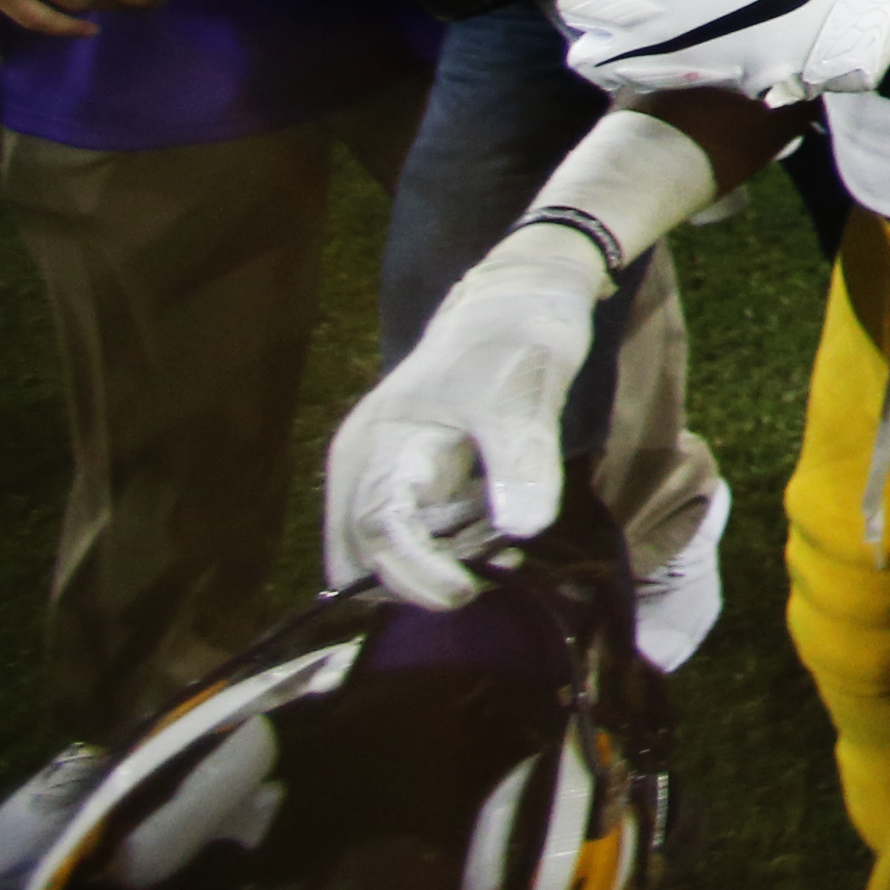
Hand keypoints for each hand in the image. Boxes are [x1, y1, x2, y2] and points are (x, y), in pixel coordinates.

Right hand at [322, 218, 604, 607]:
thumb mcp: (526, 395)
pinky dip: (445, 550)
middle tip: (491, 567)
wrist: (519, 298)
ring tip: (500, 542)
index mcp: (377, 445)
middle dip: (422, 577)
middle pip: (366, 556)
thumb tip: (521, 531)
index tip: (467, 591)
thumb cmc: (515, 337)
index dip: (415, 572)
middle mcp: (363, 466)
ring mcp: (381, 473)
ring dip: (435, 566)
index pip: (376, 531)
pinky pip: (409, 536)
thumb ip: (523, 461)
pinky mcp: (408, 478)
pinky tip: (496, 534)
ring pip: (383, 554)